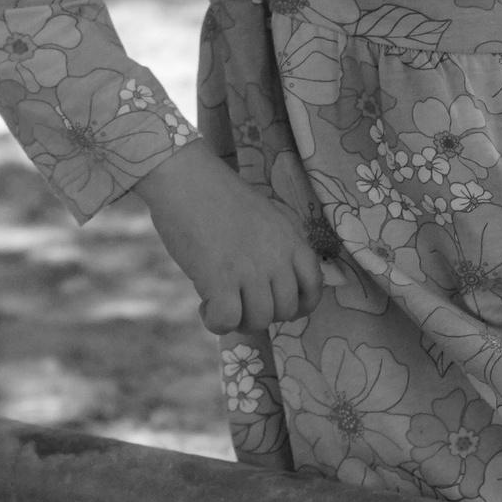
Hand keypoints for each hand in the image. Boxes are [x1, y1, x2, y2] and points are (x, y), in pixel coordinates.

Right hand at [140, 140, 324, 335]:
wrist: (186, 179)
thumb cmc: (218, 196)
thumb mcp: (266, 217)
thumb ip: (277, 247)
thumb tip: (272, 286)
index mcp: (291, 239)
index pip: (314, 286)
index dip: (301, 306)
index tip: (280, 308)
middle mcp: (277, 257)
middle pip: (284, 310)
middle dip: (262, 314)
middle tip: (239, 302)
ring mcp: (250, 269)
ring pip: (258, 321)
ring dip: (238, 321)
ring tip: (220, 303)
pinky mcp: (220, 278)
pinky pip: (227, 321)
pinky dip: (215, 322)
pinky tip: (205, 306)